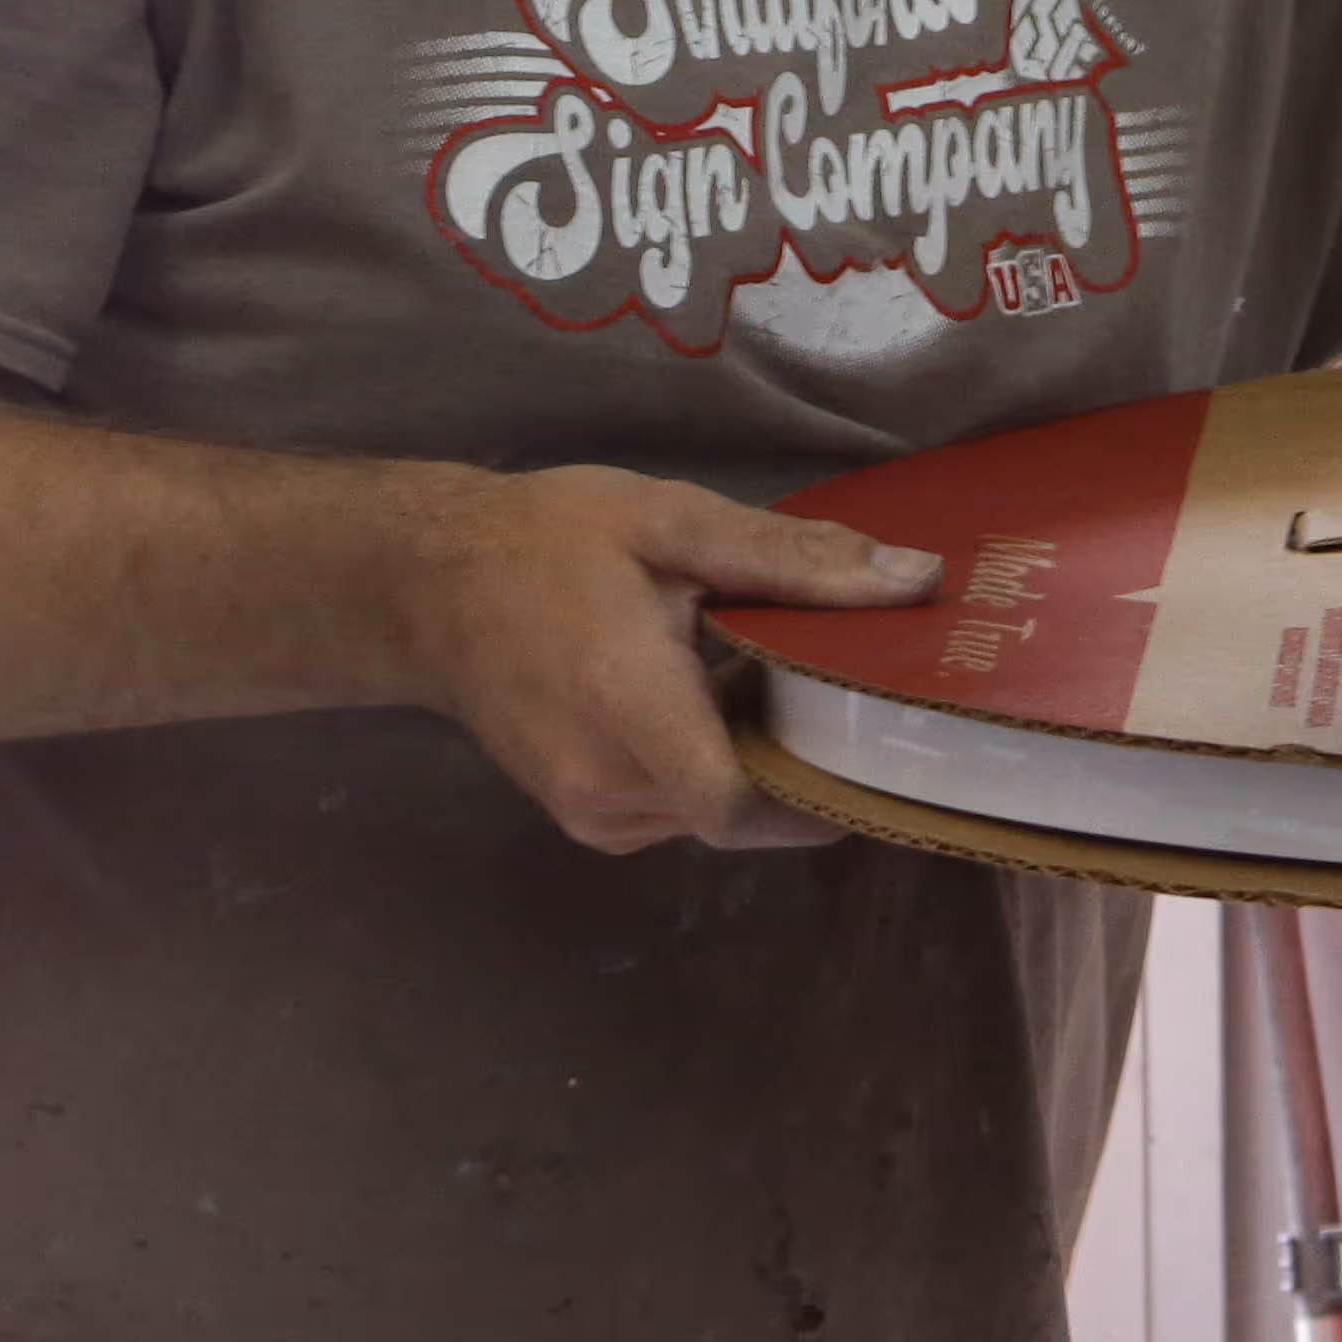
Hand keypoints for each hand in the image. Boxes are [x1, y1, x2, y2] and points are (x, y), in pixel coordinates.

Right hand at [399, 464, 940, 851]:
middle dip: (808, 754)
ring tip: (789, 673)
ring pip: (716, 810)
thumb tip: (917, 580)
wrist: (424, 586)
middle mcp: (608, 791)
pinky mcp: (587, 816)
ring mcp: (593, 815)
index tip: (886, 741)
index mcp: (629, 716)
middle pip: (746, 807)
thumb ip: (794, 559)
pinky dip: (718, 758)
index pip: (744, 807)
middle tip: (861, 684)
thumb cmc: (546, 544)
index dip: (824, 792)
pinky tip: (725, 689)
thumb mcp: (672, 524)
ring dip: (762, 753)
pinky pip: (681, 804)